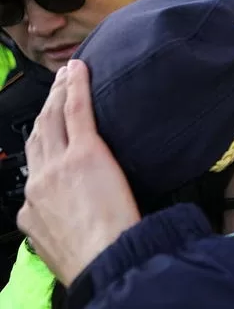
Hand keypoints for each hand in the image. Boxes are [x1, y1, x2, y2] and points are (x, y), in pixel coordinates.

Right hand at [17, 60, 140, 286]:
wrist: (104, 260)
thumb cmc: (94, 261)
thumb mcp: (58, 248)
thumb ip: (56, 226)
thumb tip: (64, 219)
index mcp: (32, 207)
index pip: (34, 167)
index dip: (41, 143)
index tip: (46, 131)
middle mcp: (39, 180)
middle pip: (39, 135)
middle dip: (45, 110)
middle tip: (54, 91)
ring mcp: (59, 163)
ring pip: (54, 119)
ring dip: (58, 93)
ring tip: (66, 76)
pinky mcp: (85, 152)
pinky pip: (77, 110)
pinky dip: (76, 87)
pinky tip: (78, 69)